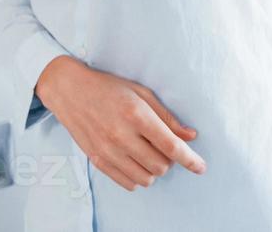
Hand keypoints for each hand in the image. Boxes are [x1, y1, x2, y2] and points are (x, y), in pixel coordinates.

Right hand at [35, 55, 205, 191]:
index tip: (201, 167)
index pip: (171, 146)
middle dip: (169, 160)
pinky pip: (127, 183)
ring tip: (148, 152)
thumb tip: (190, 136)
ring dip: (154, 170)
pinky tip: (135, 160)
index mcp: (136, 114)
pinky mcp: (97, 160)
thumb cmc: (109, 87)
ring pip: (145, 178)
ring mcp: (107, 150)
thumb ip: (167, 117)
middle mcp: (121, 135)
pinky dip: (138, 176)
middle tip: (163, 146)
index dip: (190, 159)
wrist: (70, 90)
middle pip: (160, 166)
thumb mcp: (141, 93)